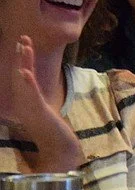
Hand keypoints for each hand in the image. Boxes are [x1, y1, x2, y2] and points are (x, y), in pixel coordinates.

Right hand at [0, 37, 82, 170]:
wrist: (58, 151)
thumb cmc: (51, 132)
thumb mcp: (44, 111)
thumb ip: (37, 100)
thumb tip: (36, 89)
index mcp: (26, 101)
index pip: (22, 76)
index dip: (23, 60)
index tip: (24, 43)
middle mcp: (24, 103)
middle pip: (20, 75)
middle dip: (22, 56)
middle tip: (22, 38)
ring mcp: (29, 107)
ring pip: (24, 81)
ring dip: (24, 63)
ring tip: (24, 46)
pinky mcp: (37, 113)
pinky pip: (31, 95)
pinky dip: (27, 82)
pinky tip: (24, 71)